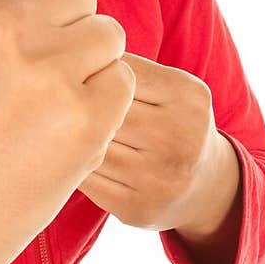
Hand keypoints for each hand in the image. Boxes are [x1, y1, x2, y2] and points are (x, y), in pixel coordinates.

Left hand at [77, 52, 238, 236]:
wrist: (206, 188)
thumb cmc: (174, 124)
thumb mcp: (174, 89)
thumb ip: (132, 71)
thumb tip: (67, 55)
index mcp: (188, 95)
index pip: (120, 71)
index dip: (91, 71)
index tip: (79, 74)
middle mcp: (179, 137)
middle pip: (102, 109)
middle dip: (76, 104)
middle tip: (58, 100)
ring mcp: (159, 178)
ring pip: (90, 145)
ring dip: (68, 136)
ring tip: (59, 127)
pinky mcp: (136, 208)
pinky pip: (86, 180)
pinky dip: (73, 166)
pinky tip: (71, 158)